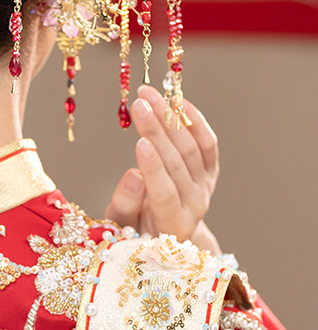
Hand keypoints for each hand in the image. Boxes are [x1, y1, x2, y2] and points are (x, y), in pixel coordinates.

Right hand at [104, 85, 219, 246]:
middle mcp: (195, 206)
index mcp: (172, 225)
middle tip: (139, 104)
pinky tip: (177, 102)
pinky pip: (208, 144)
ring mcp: (205, 188)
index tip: (139, 142)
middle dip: (158, 132)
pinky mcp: (210, 173)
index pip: (166, 194)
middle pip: (179, 165)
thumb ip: (125, 204)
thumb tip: (133, 175)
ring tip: (148, 95)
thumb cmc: (134, 232)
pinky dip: (194, 121)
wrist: (164, 234)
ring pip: (192, 148)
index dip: (154, 169)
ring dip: (170, 118)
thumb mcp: (119, 226)